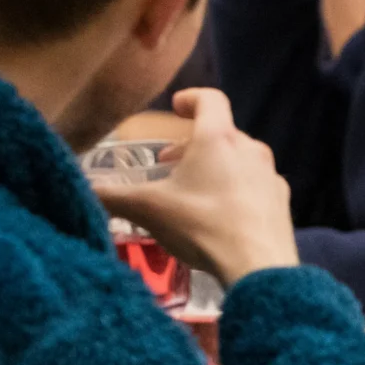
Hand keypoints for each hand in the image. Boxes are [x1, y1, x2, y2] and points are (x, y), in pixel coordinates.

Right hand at [89, 88, 298, 284]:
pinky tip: (221, 217)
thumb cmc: (201, 225)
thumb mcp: (148, 209)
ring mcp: (270, 175)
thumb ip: (112, 196)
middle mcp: (250, 149)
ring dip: (215, 167)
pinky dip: (235, 190)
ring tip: (192, 192)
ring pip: (240, 160)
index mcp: (218, 138)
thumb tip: (83, 188)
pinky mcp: (281, 202)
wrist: (258, 266)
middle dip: (194, 144)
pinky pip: (254, 186)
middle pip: (222, 134)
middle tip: (170, 165)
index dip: (191, 98)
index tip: (177, 106)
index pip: (210, 100)